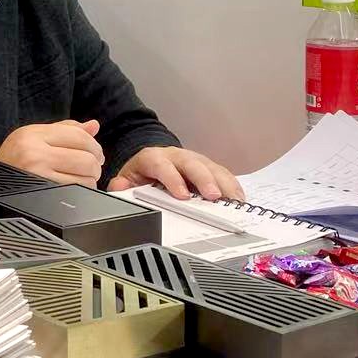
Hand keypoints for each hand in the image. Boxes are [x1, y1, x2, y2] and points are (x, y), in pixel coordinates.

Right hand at [0, 119, 104, 185]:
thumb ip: (65, 129)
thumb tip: (94, 125)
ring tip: (80, 178)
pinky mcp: (43, 194)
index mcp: (34, 135)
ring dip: (89, 180)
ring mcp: (38, 176)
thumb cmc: (14, 159)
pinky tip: (74, 187)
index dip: (94, 145)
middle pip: (86, 158)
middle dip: (95, 165)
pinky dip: (81, 191)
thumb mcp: (34, 136)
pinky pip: (76, 192)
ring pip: (85, 179)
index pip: (78, 135)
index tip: (96, 153)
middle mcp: (35, 154)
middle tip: (91, 167)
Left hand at [108, 146, 242, 200]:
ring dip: (224, 184)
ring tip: (233, 200)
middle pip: (192, 164)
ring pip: (211, 168)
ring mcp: (196, 160)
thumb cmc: (145, 170)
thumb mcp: (129, 176)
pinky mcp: (209, 167)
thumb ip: (122, 184)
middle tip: (213, 196)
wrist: (154, 157)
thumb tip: (118, 189)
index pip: (163, 165)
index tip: (182, 195)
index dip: (173, 179)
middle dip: (204, 180)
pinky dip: (232, 186)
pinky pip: (223, 174)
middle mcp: (178, 156)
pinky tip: (239, 198)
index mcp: (155, 158)